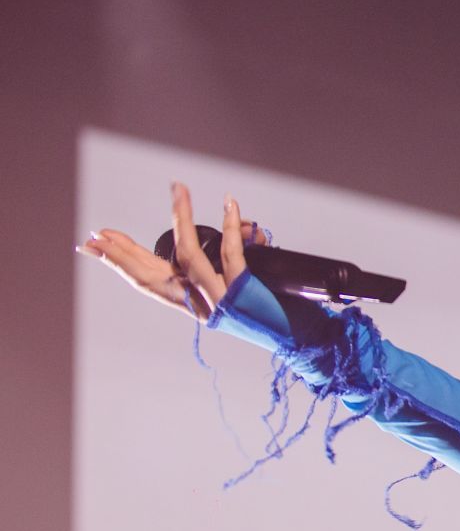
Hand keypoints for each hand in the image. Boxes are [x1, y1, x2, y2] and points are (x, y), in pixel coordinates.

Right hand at [76, 181, 270, 322]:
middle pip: (152, 274)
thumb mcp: (234, 286)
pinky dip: (232, 227)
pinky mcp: (241, 292)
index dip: (120, 260)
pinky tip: (229, 204)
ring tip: (177, 190)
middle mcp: (198, 303)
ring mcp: (218, 298)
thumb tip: (236, 215)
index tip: (94, 243)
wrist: (293, 340)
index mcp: (189, 302)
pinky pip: (233, 254)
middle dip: (121, 252)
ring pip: (190, 256)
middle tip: (98, 232)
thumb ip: (226, 257)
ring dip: (181, 220)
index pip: (146, 279)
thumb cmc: (264, 312)